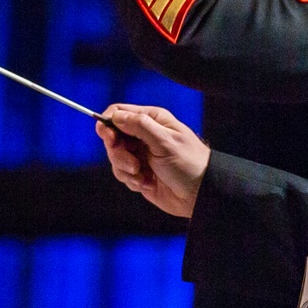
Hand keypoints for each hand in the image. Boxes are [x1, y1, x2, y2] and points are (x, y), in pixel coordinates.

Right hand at [96, 104, 210, 218]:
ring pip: (115, 157)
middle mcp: (144, 135)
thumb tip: (116, 116)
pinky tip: (147, 183)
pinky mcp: (139, 172)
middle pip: (113, 136)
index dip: (108, 123)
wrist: (199, 194)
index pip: (120, 113)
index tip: (109, 138)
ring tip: (142, 175)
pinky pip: (122, 173)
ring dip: (125, 169)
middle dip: (118, 152)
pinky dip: (131, 180)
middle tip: (132, 163)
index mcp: (152, 120)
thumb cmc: (189, 164)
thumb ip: (139, 125)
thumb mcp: (164, 141)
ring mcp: (141, 154)